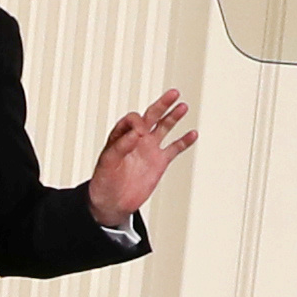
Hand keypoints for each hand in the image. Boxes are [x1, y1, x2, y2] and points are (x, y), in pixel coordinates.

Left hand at [84, 90, 196, 223]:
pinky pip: (174, 149)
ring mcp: (149, 149)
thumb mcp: (107, 163)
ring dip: (173, 117)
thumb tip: (135, 133)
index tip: (139, 134)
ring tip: (182, 106)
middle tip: (173, 94)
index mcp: (122, 135)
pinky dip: (184, 141)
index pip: (133, 119)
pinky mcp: (159, 162)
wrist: (112, 202)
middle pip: (151, 116)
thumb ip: (120, 146)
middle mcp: (137, 139)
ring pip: (164, 128)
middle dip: (162, 104)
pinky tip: (192, 134)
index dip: (137, 123)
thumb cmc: (104, 182)